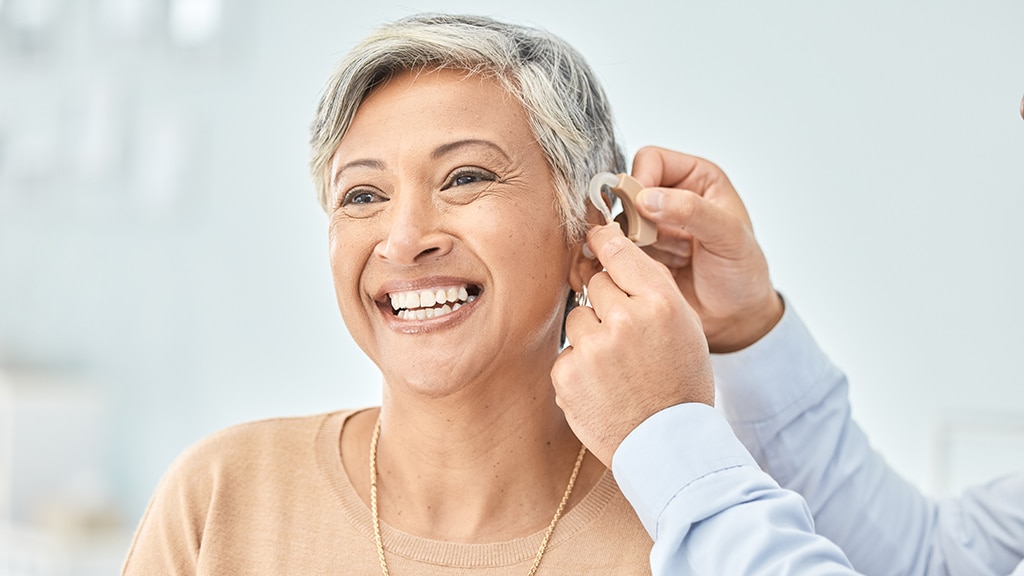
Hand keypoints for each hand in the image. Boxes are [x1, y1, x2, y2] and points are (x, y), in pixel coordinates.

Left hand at [551, 224, 713, 466]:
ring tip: (616, 367)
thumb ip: (653, 289)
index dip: (604, 242)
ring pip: (578, 318)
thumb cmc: (681, 384)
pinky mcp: (568, 373)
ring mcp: (593, 347)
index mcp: (661, 303)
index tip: (595, 236)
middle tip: (625, 336)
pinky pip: (567, 352)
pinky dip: (579, 366)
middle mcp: (626, 320)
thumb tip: (615, 254)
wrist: (668, 445)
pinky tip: (602, 386)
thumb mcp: (686, 328)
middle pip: (596, 284)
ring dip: (591, 335)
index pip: (620, 253)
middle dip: (606, 303)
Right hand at [630, 146, 782, 352]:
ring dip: (625, 241)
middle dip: (629, 215)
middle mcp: (671, 198)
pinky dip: (619, 259)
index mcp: (696, 179)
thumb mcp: (728, 237)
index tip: (641, 208)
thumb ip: (692, 211)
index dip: (641, 180)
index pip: (651, 160)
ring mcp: (653, 227)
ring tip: (650, 260)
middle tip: (642, 239)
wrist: (736, 319)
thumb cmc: (744, 274)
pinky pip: (614, 248)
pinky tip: (641, 272)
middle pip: (627, 190)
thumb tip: (647, 198)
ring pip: (617, 220)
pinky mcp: (639, 255)